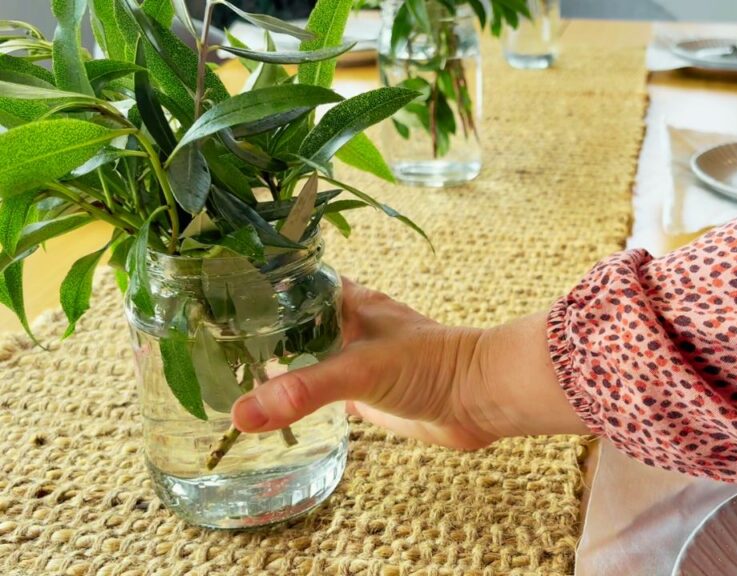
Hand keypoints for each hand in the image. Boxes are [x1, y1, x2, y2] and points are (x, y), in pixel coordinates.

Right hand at [231, 279, 588, 448]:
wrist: (480, 399)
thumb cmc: (433, 365)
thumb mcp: (360, 370)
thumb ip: (303, 390)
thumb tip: (242, 413)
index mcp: (346, 300)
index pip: (289, 278)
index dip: (252, 280)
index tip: (207, 287)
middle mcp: (346, 324)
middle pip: (289, 316)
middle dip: (252, 325)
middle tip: (201, 336)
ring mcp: (354, 356)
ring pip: (302, 351)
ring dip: (272, 359)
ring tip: (223, 369)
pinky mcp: (364, 390)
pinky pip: (318, 386)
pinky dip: (293, 391)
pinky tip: (267, 403)